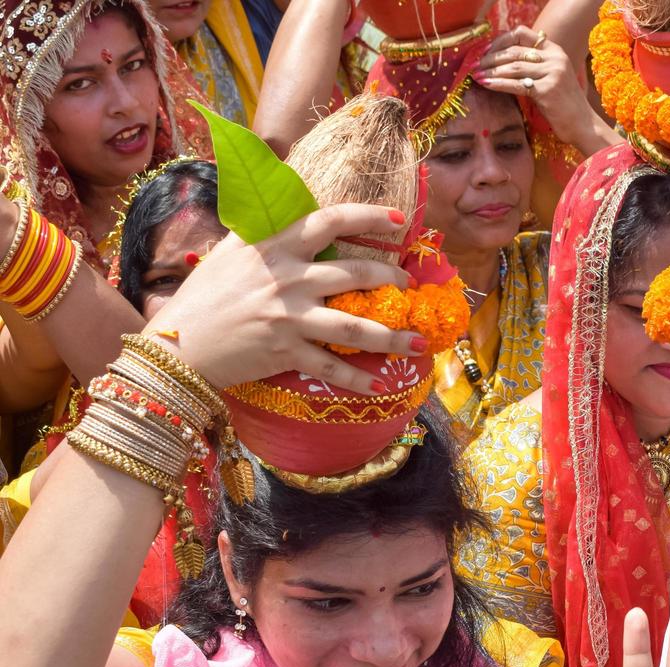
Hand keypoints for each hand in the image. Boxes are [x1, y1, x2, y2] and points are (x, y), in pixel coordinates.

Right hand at [146, 204, 425, 392]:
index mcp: (274, 246)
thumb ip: (263, 232)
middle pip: (354, 273)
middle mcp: (287, 278)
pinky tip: (380, 385)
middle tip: (407, 285)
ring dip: (392, 337)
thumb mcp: (231, 251)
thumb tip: (286, 207)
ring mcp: (288, 317)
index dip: (369, 217)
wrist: (178, 343)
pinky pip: (332, 369)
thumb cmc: (205, 296)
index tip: (400, 223)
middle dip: (390, 278)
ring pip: (354, 328)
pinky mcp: (285, 352)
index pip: (330, 221)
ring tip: (419, 343)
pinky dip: (358, 380)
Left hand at [474, 27, 607, 154]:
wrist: (583, 125)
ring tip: (477, 75)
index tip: (487, 52)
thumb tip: (504, 64)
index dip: (501, 41)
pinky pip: (516, 84)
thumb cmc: (564, 106)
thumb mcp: (552, 78)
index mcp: (555, 50)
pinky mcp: (547, 90)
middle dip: (491, 58)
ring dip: (491, 71)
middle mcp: (554, 57)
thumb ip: (534, 68)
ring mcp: (552, 72)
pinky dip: (499, 84)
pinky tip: (487, 85)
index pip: (522, 34)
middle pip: (514, 50)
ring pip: (513, 66)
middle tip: (475, 65)